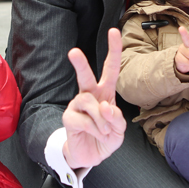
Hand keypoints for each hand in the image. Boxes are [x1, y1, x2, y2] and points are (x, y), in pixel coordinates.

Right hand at [62, 28, 126, 169]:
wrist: (90, 156)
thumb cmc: (106, 138)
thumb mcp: (119, 130)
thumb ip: (117, 119)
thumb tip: (106, 106)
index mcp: (105, 92)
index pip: (110, 68)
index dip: (113, 50)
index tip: (113, 31)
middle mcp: (90, 94)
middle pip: (86, 76)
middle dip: (80, 64)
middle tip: (73, 52)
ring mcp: (77, 105)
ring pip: (89, 103)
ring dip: (103, 120)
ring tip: (104, 131)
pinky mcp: (69, 117)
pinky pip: (84, 120)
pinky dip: (95, 129)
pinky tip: (96, 134)